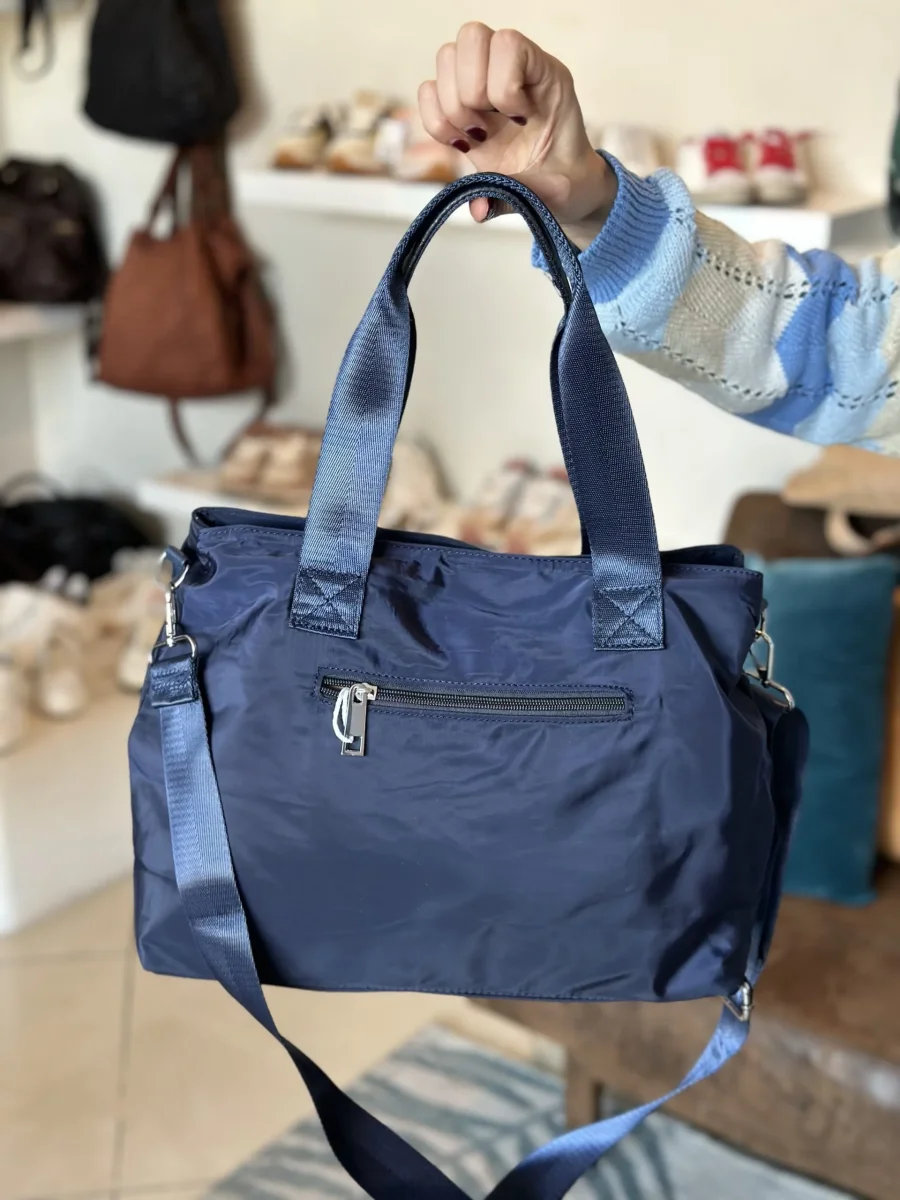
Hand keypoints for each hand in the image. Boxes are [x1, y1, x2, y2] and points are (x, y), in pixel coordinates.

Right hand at [418, 24, 616, 247]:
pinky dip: (436, 120)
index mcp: (544, 75)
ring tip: (475, 138)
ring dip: (452, 106)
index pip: (507, 42)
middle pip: (470, 37)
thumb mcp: (552, 192)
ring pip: (445, 58)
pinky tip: (460, 142)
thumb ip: (515, 196)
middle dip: (471, 91)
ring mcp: (483, 82)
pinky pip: (427, 90)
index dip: (503, 84)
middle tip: (489, 129)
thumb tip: (477, 210)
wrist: (564, 190)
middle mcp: (511, 69)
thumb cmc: (565, 182)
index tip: (519, 120)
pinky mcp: (460, 103)